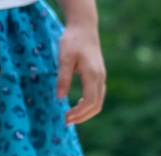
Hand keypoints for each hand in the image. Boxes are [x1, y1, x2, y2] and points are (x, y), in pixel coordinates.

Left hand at [56, 7, 105, 124]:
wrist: (84, 28)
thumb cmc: (72, 41)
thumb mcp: (64, 58)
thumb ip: (63, 78)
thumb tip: (59, 98)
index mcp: (93, 74)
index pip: (90, 101)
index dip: (78, 113)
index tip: (65, 118)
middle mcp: (100, 77)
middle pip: (97, 105)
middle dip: (82, 117)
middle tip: (65, 122)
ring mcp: (101, 77)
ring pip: (98, 102)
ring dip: (85, 113)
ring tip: (70, 117)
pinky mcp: (99, 76)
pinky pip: (97, 96)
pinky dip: (88, 105)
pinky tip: (76, 107)